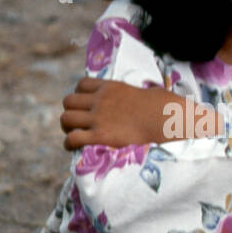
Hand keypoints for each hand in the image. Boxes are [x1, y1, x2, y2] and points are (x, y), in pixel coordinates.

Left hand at [61, 78, 222, 149]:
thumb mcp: (147, 92)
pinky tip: (74, 148)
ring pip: (66, 118)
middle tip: (78, 124)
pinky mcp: (99, 136)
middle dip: (71, 112)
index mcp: (110, 87)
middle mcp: (100, 100)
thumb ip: (139, 94)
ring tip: (74, 135)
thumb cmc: (164, 107)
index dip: (80, 96)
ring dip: (67, 128)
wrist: (166, 119)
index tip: (85, 106)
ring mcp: (98, 118)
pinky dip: (69, 143)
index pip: (82, 84)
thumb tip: (152, 97)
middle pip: (68, 101)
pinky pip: (72, 138)